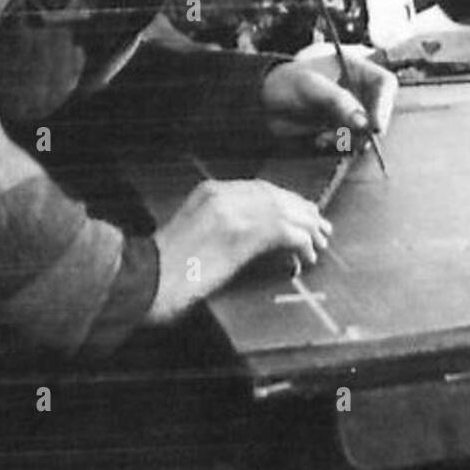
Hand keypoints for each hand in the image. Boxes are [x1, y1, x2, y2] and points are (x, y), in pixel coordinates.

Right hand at [144, 179, 331, 324]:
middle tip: (321, 227)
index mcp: (210, 191)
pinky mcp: (243, 234)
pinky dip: (301, 244)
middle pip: (276, 196)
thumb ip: (222, 222)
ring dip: (307, 229)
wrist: (147, 280)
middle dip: (302, 211)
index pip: (260, 189)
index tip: (303, 214)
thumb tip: (258, 235)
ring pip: (285, 212)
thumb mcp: (192, 232)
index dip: (286, 202)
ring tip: (320, 243)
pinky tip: (306, 256)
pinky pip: (285, 232)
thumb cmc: (164, 268)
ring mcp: (233, 211)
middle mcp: (223, 194)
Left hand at [260, 52, 397, 140]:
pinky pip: (353, 140)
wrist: (263, 104)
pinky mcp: (342, 127)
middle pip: (380, 110)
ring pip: (367, 129)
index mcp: (355, 68)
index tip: (375, 127)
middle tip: (349, 138)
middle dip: (366, 127)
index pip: (385, 83)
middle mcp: (357, 88)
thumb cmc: (285, 84)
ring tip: (325, 137)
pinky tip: (319, 140)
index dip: (385, 104)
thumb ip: (338, 102)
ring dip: (350, 138)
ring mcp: (351, 109)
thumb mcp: (311, 87)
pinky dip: (339, 144)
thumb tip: (365, 124)